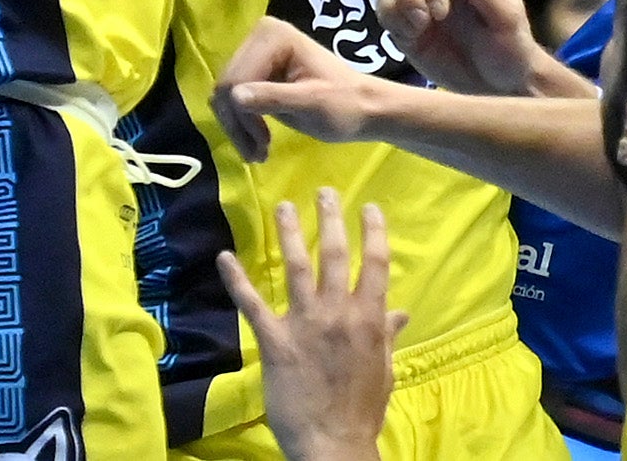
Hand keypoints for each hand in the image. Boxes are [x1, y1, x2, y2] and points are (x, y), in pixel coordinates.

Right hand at [216, 20, 391, 160]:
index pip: (235, 80)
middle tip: (258, 155)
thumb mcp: (312, 105)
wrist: (364, 108)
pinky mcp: (258, 69)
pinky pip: (234, 98)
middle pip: (226, 86)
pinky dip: (242, 123)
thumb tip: (234, 97)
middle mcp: (260, 35)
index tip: (263, 147)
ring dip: (238, 128)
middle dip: (238, 125)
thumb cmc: (345, 105)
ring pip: (225, 95)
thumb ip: (273, 98)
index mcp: (273, 36)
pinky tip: (259, 141)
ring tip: (259, 153)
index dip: (243, 117)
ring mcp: (257, 51)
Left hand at [221, 196, 402, 460]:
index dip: (373, 231)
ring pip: (296, 267)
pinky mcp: (276, 340)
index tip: (369, 206)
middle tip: (324, 190)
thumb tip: (401, 311)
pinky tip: (225, 257)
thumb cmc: (362, 409)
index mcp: (368, 318)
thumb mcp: (383, 370)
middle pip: (334, 254)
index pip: (374, 263)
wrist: (333, 444)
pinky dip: (237, 279)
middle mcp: (337, 313)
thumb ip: (386, 335)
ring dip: (289, 233)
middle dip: (330, 218)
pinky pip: (253, 304)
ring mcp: (305, 324)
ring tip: (283, 206)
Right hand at [373, 0, 548, 97]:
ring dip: (394, 4)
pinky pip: (383, 9)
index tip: (440, 13)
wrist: (501, 86)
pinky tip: (408, 37)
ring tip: (414, 30)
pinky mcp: (406, 24)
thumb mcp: (507, 18)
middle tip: (422, 22)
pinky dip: (389, 19)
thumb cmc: (511, 48)